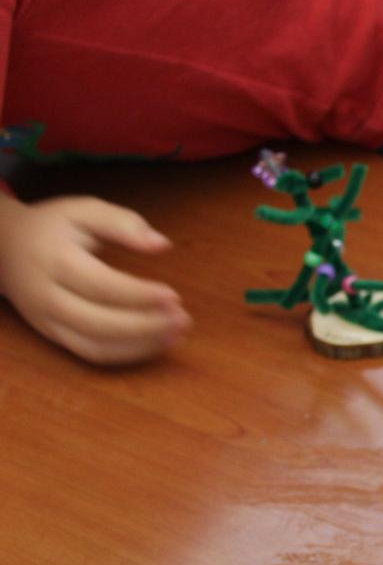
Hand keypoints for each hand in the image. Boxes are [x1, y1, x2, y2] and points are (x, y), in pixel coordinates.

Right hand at [0, 195, 190, 364]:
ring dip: (140, 346)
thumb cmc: (53, 226)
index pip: (100, 286)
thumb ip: (123, 223)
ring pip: (94, 346)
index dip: (139, 295)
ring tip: (176, 334)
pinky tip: (156, 342)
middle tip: (183, 319)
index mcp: (54, 260)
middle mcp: (45, 296)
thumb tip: (161, 245)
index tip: (174, 296)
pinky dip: (126, 354)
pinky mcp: (52, 336)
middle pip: (97, 323)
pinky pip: (91, 354)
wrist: (3, 247)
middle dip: (145, 326)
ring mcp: (46, 321)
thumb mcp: (84, 210)